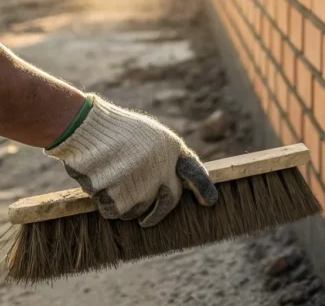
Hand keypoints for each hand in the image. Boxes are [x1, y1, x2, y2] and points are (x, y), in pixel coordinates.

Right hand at [45, 95, 218, 226]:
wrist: (88, 129)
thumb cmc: (115, 130)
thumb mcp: (150, 137)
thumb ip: (162, 159)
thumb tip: (167, 184)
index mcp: (172, 150)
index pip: (195, 173)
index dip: (204, 188)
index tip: (210, 202)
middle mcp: (163, 171)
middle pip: (167, 202)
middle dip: (157, 214)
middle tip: (147, 221)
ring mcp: (142, 186)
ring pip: (137, 210)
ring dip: (125, 204)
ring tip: (112, 180)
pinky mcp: (119, 198)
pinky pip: (114, 211)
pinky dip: (105, 203)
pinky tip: (99, 182)